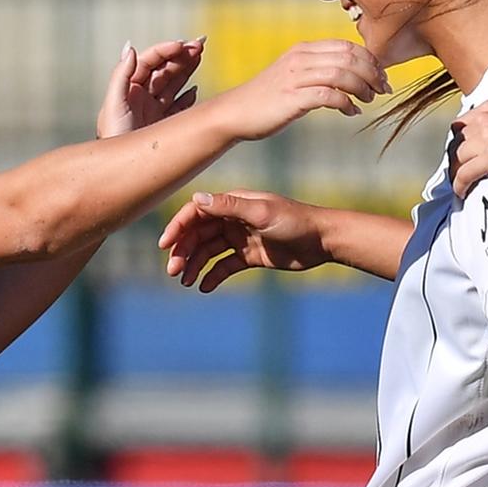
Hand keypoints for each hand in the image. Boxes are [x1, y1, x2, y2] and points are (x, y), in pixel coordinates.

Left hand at [96, 37, 203, 137]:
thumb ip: (121, 76)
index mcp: (129, 88)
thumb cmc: (114, 139)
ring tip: (201, 55)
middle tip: (200, 45)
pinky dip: (187, 98)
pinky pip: (178, 106)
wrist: (121, 172)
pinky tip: (195, 90)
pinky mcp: (163, 124)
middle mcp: (141, 96)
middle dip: (181, 55)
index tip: (182, 45)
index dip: (165, 51)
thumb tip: (130, 47)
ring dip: (187, 69)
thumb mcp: (114, 106)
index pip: (149, 62)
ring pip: (173, 84)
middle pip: (164, 69)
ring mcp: (154, 110)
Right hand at [158, 190, 332, 291]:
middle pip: (198, 235)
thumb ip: (229, 207)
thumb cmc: (294, 221)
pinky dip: (213, 276)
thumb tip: (196, 198)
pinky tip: (204, 288)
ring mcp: (241, 238)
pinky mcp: (250, 256)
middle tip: (174, 271)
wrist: (322, 241)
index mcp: (233, 204)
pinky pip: (225, 266)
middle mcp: (233, 219)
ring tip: (186, 282)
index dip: (178, 227)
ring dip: (195, 265)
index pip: (196, 213)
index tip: (165, 245)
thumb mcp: (261, 213)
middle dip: (184, 251)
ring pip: (209, 252)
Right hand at [213, 38, 387, 136]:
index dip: (370, 60)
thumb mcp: (295, 75)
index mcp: (303, 49)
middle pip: (349, 57)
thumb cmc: (269, 98)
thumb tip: (352, 76)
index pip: (346, 46)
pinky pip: (329, 96)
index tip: (382, 76)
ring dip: (362, 88)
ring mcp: (296, 77)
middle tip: (382, 89)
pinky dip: (346, 104)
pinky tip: (351, 112)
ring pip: (342, 74)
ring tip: (369, 100)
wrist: (236, 112)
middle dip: (372, 73)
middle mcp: (300, 58)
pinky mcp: (293, 98)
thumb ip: (320, 71)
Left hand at [450, 84, 487, 192]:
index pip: (464, 122)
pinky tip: (462, 192)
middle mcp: (485, 120)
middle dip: (457, 154)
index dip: (463, 137)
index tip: (466, 148)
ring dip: (456, 171)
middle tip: (462, 167)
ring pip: (457, 157)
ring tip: (461, 182)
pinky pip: (465, 174)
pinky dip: (459, 184)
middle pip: (457, 140)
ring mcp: (487, 139)